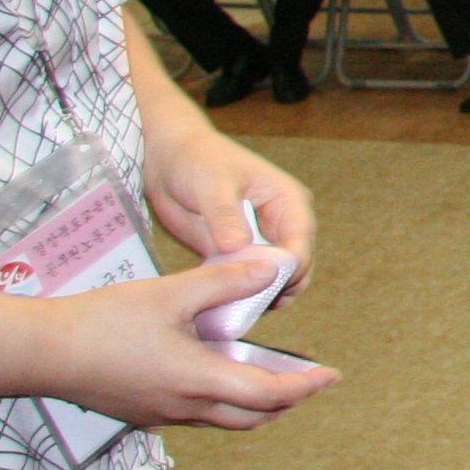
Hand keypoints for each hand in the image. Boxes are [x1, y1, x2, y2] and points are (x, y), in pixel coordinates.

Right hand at [34, 257, 337, 431]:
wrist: (41, 352)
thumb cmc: (103, 322)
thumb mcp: (172, 293)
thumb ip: (226, 281)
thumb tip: (273, 269)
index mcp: (200, 381)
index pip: (271, 395)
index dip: (305, 386)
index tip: (330, 375)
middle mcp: (185, 408)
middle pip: (252, 417)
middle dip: (286, 401)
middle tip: (307, 381)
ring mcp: (160, 415)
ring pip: (222, 418)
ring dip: (253, 402)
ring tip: (268, 375)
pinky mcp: (139, 412)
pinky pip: (193, 414)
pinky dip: (218, 399)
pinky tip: (213, 371)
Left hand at [140, 117, 316, 299]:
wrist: (168, 159)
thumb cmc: (197, 160)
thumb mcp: (212, 185)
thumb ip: (225, 216)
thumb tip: (238, 247)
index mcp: (287, 200)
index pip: (301, 240)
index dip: (293, 266)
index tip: (273, 288)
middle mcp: (281, 222)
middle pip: (295, 263)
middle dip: (280, 286)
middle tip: (255, 307)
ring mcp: (260, 239)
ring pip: (274, 275)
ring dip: (261, 294)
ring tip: (239, 310)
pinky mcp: (237, 253)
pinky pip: (246, 278)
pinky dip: (240, 293)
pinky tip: (225, 304)